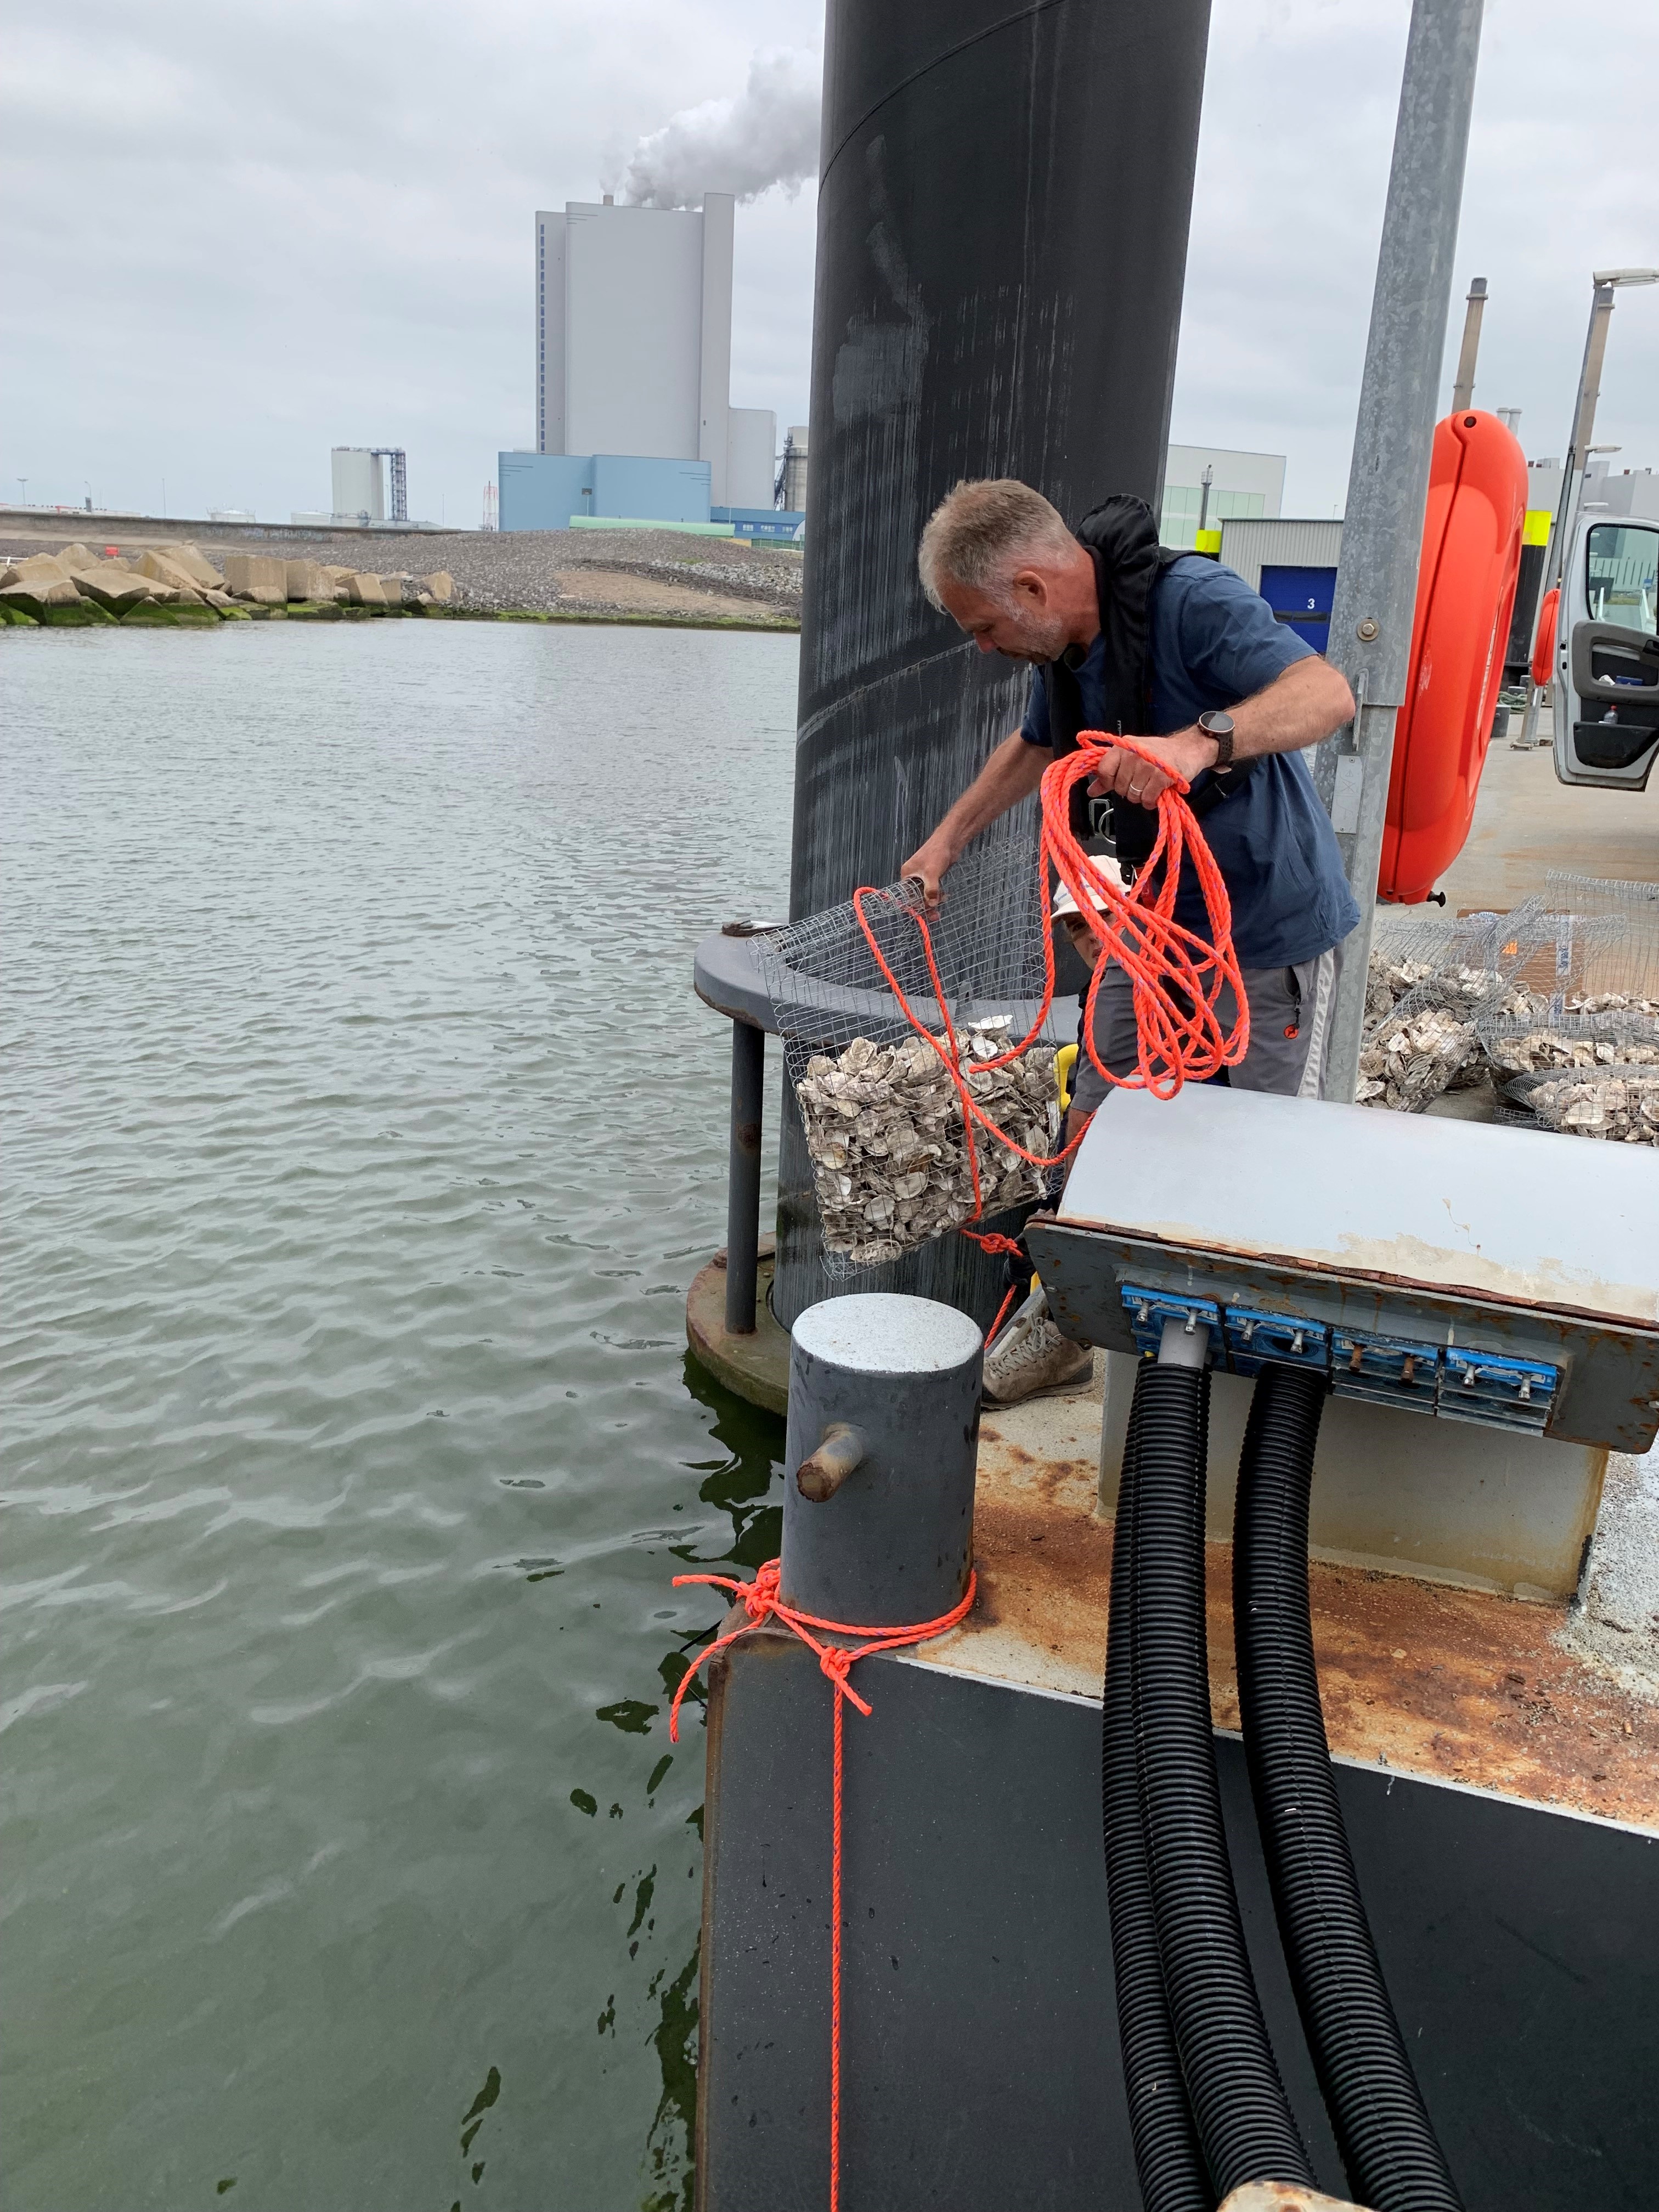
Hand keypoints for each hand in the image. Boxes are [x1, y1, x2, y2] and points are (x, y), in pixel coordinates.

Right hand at [899, 834, 954, 909]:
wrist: (949, 841)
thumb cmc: (936, 852)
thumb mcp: (932, 873)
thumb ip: (931, 890)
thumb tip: (931, 904)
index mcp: (907, 874)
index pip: (907, 895)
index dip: (915, 905)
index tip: (924, 913)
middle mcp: (913, 876)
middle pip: (916, 896)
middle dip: (926, 905)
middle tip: (935, 915)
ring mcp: (923, 876)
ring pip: (925, 894)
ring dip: (933, 901)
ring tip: (942, 904)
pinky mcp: (933, 876)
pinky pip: (933, 890)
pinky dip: (937, 895)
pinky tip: (944, 896)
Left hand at [1086, 728, 1211, 805]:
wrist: (1188, 749)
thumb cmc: (1158, 754)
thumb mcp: (1131, 758)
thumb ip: (1110, 773)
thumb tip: (1091, 791)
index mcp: (1122, 747)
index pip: (1103, 770)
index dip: (1108, 782)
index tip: (1116, 782)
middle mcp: (1133, 754)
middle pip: (1119, 786)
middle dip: (1129, 790)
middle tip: (1142, 782)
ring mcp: (1147, 765)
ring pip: (1133, 795)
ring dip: (1142, 796)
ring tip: (1151, 785)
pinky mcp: (1161, 776)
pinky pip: (1147, 799)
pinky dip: (1151, 801)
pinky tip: (1157, 792)